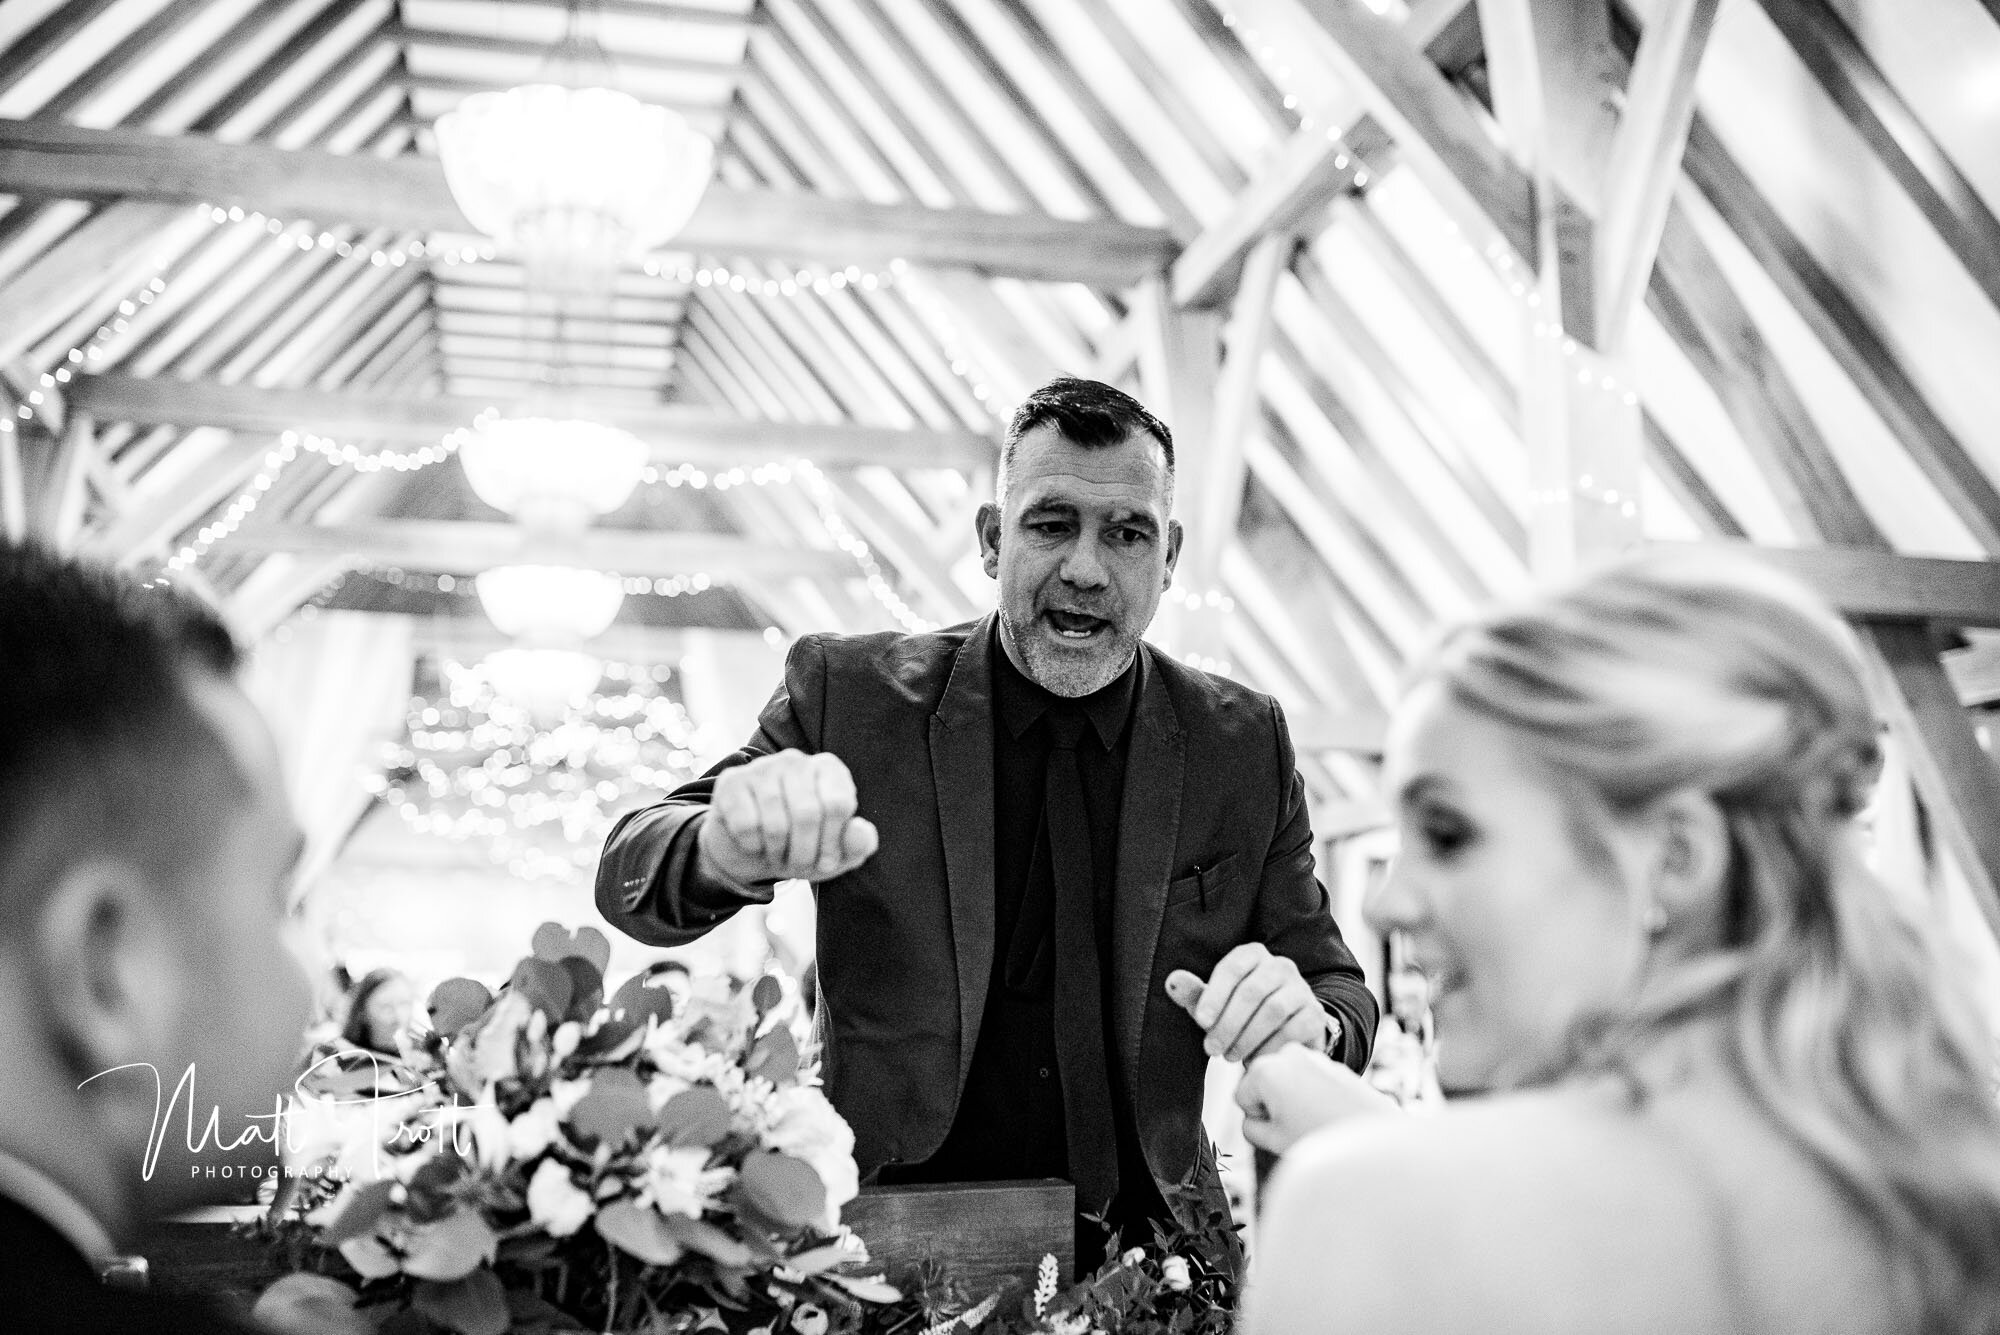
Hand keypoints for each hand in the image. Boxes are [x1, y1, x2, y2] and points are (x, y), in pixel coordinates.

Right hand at [698, 750, 878, 885]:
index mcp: (828, 769)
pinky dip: (752, 846)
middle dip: (804, 853)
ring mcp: (762, 767)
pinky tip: (753, 842)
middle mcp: (796, 760)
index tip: (827, 860)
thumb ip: (858, 844)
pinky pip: (746, 825)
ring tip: (778, 853)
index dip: (833, 843)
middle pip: (807, 814)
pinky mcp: (732, 782)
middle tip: (799, 866)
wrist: (752, 851)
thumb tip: (860, 832)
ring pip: (775, 823)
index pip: (838, 804)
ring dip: (778, 853)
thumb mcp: (836, 853)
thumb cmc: (803, 847)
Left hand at [1164, 943, 1331, 1062]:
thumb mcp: (1214, 1005)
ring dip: (1247, 1037)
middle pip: (1252, 991)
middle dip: (1228, 1023)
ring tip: (1231, 1056)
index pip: (1232, 968)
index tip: (1201, 1021)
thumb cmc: (1241, 1016)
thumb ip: (1193, 994)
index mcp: (1253, 955)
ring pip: (1273, 1010)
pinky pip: (1294, 1029)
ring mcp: (1301, 989)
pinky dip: (1271, 1046)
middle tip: (1213, 1049)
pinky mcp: (1314, 1014)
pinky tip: (1256, 1058)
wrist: (1282, 1035)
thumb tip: (1172, 981)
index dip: (1215, 995)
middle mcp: (1281, 966)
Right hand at [1236, 1046, 1398, 1154]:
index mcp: (1267, 1069)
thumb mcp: (1273, 1140)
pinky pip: (1309, 1080)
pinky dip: (1313, 1096)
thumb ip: (1249, 1127)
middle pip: (1263, 1084)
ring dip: (1293, 1100)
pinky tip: (1328, 1113)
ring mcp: (1313, 1055)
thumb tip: (1253, 1117)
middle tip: (1297, 1124)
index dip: (1257, 1118)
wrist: (1375, 1140)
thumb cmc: (1323, 1139)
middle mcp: (1288, 1053)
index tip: (1281, 1128)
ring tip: (1315, 1120)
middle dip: (1274, 1104)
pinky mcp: (1332, 1064)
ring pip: (1286, 1082)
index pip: (1242, 1097)